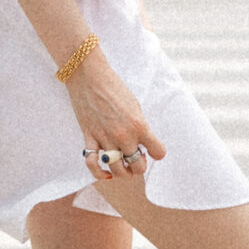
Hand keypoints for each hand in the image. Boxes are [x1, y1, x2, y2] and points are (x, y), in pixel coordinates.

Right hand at [68, 48, 166, 177]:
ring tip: (123, 166)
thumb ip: (140, 126)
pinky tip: (106, 172)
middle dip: (139, 165)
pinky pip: (93, 163)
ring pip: (118, 170)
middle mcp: (123, 136)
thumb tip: (143, 142)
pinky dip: (99, 173)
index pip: (158, 152)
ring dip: (123, 172)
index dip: (157, 152)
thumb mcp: (135, 105)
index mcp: (139, 126)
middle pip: (138, 167)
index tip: (153, 149)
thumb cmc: (114, 87)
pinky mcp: (89, 138)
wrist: (89, 76)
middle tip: (137, 157)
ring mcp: (105, 138)